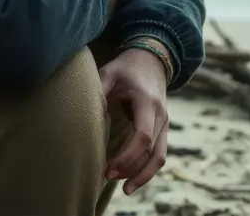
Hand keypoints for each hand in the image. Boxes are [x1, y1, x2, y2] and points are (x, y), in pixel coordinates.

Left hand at [98, 47, 169, 194]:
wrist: (151, 59)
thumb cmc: (126, 68)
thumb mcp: (109, 73)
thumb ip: (98, 92)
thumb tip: (86, 116)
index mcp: (148, 102)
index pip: (143, 136)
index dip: (127, 156)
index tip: (108, 167)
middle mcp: (161, 115)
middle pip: (153, 152)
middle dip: (133, 170)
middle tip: (108, 177)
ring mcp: (164, 122)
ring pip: (160, 157)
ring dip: (144, 175)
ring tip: (125, 189)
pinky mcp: (162, 128)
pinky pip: (160, 153)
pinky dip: (148, 168)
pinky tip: (133, 178)